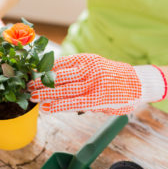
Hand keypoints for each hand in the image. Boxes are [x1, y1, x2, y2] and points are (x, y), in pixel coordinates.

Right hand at [28, 54, 166, 114]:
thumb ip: (85, 106)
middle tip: (30, 94)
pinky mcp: (90, 58)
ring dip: (45, 79)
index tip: (42, 108)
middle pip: (64, 88)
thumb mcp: (105, 109)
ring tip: (32, 83)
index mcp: (99, 98)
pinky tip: (45, 71)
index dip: (55, 105)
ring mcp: (91, 67)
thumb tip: (60, 104)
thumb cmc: (121, 99)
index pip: (71, 102)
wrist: (136, 81)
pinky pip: (69, 62)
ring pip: (63, 74)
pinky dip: (55, 67)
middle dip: (45, 92)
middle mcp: (94, 81)